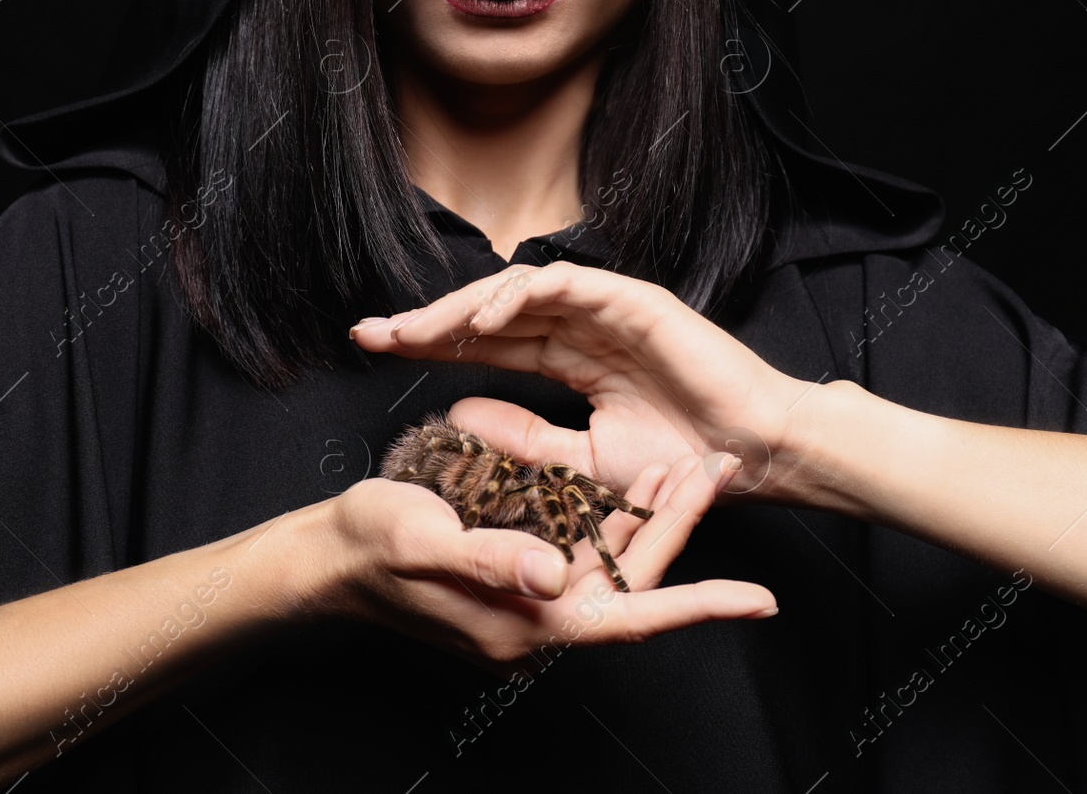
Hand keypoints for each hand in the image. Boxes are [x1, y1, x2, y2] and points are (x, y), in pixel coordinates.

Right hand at [306, 451, 775, 677]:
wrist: (326, 557)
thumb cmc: (369, 549)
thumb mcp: (423, 543)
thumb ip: (489, 561)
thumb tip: (554, 573)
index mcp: (525, 621)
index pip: (629, 616)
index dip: (699, 607)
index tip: (761, 598)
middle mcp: (536, 618)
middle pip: (629, 578)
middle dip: (677, 528)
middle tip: (715, 469)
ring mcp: (527, 599)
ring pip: (609, 561)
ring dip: (648, 518)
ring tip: (689, 465)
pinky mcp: (517, 577)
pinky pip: (579, 550)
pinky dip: (608, 517)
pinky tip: (629, 479)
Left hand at [349, 261, 811, 501]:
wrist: (749, 458)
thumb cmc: (680, 464)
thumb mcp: (582, 464)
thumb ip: (526, 440)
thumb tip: (461, 416)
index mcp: (571, 356)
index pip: (487, 344)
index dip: (431, 343)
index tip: (375, 348)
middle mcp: (581, 325)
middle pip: (488, 314)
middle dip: (426, 322)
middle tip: (370, 333)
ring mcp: (606, 307)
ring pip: (516, 291)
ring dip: (461, 308)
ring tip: (414, 332)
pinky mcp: (632, 299)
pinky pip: (563, 285)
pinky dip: (518, 299)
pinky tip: (480, 324)